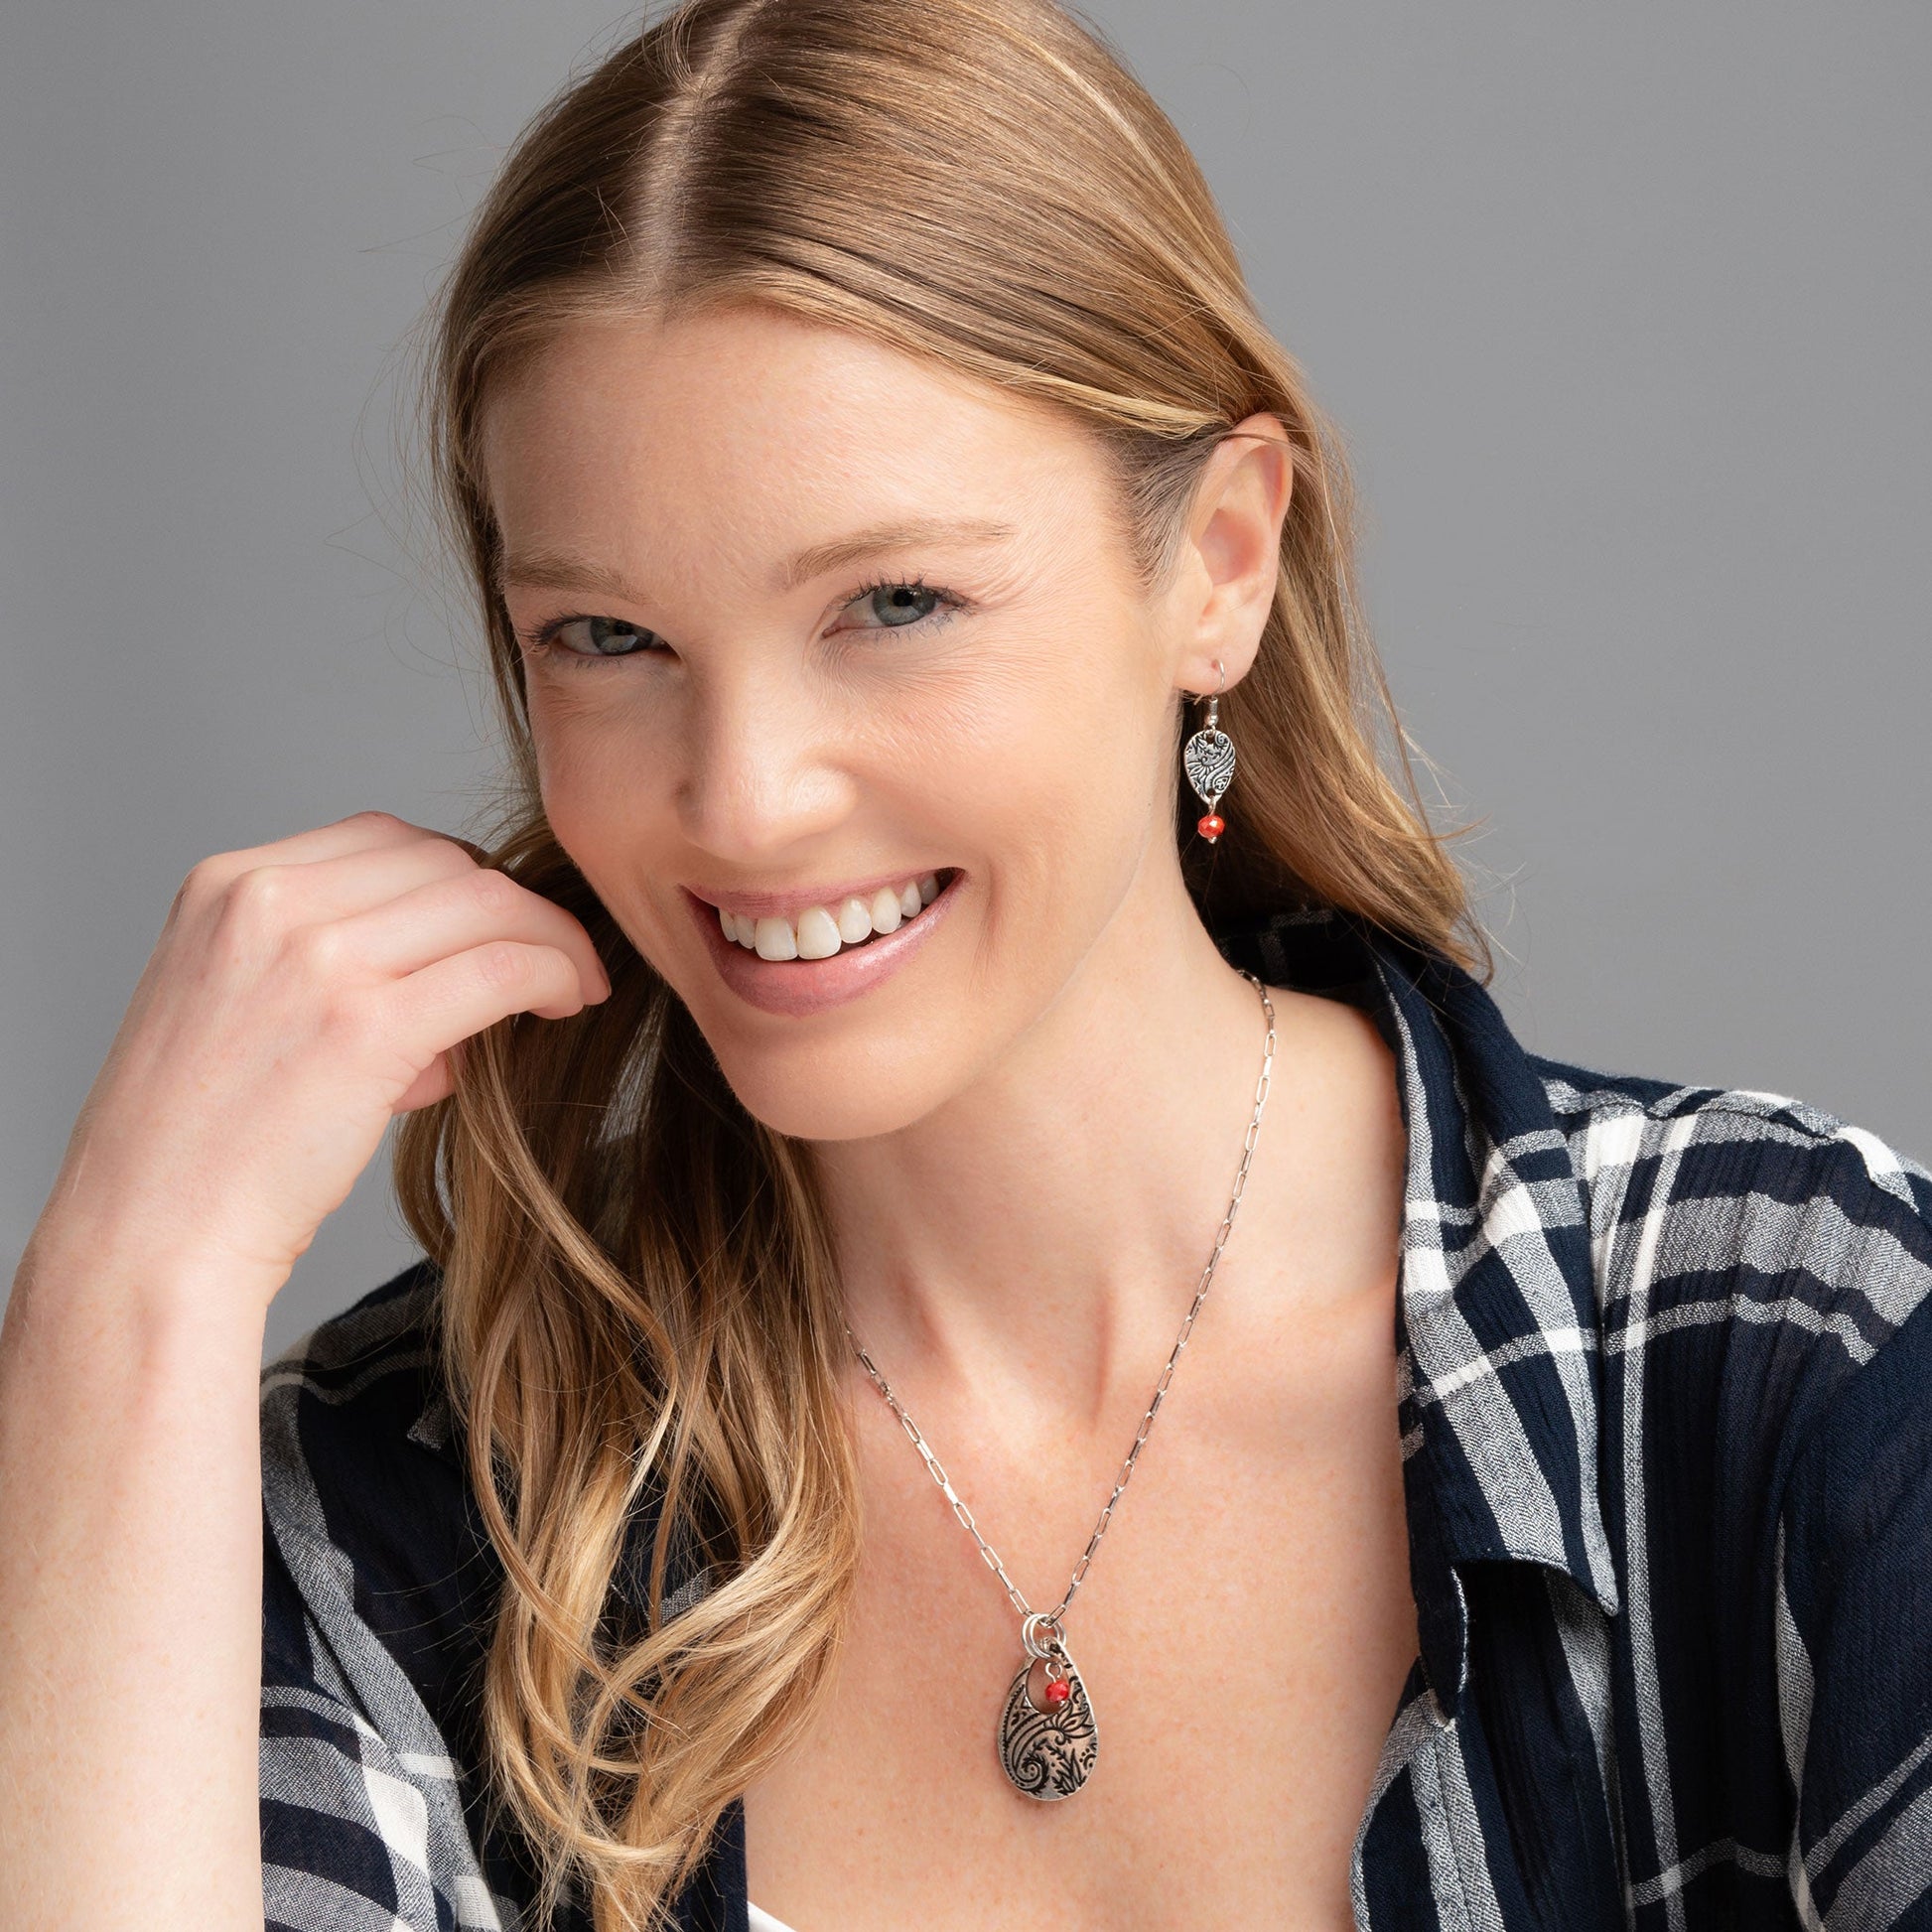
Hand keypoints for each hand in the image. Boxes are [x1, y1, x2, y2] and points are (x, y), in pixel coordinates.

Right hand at [26, 811, 610, 1312]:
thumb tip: (457, 968)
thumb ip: (336, 964)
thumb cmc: (203, 1144)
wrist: (149, 1234)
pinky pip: (500, 968)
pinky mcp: (364, 1026)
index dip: (460, 881)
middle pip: (445, 860)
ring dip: (551, 938)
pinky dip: (556, 974)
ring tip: (574, 985)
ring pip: (486, 902)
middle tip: (555, 959)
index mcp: (228, 884)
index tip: (498, 927)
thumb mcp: (242, 1006)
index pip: (384, 838)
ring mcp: (315, 958)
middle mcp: (266, 901)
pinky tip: (570, 1003)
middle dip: (514, 907)